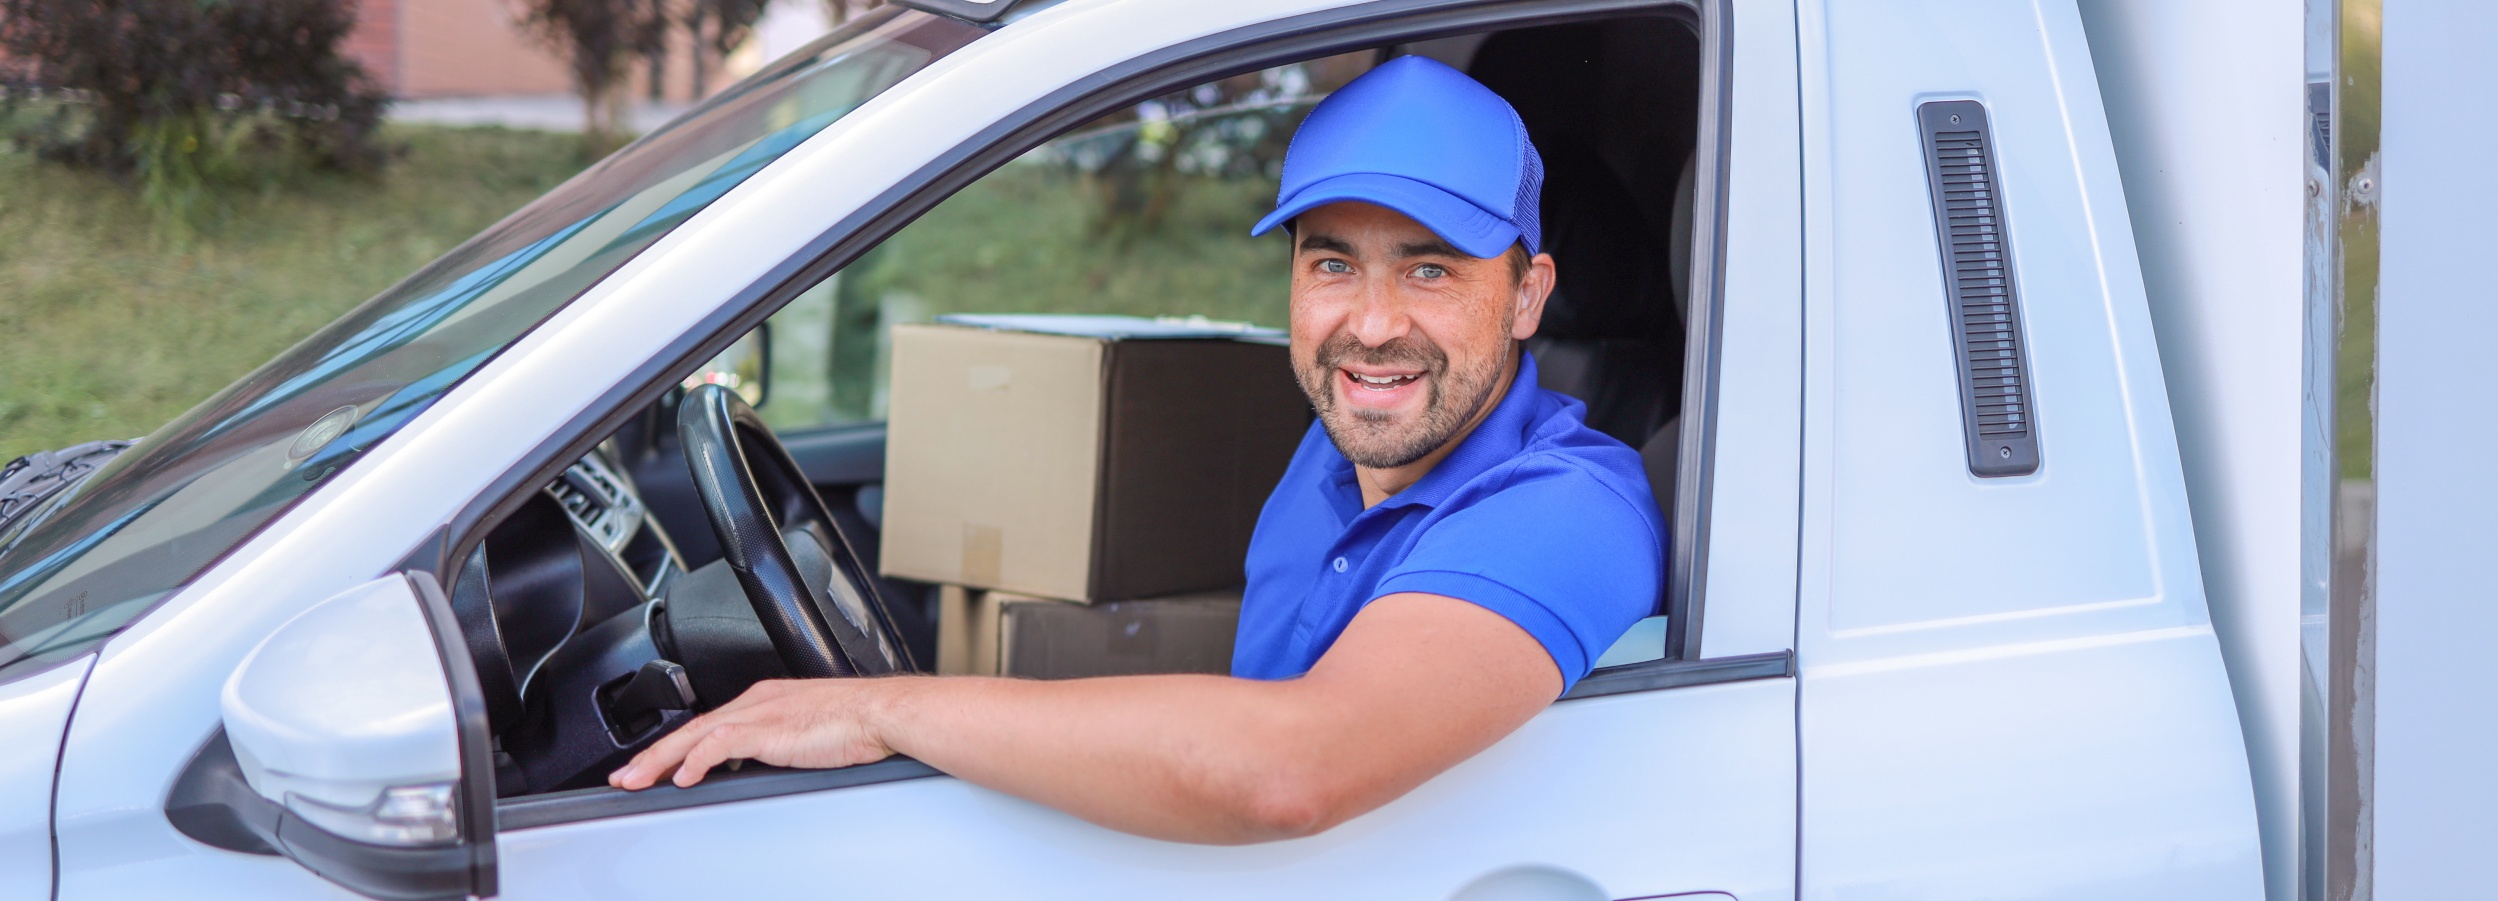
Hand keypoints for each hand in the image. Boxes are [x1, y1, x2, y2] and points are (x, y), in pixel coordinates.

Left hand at [608, 678, 899, 789]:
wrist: (881, 712)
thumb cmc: (857, 722)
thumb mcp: (807, 732)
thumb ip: (778, 744)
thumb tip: (759, 766)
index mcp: (764, 699)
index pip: (707, 724)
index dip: (676, 747)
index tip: (656, 765)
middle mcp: (755, 701)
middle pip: (690, 728)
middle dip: (653, 754)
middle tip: (626, 776)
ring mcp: (759, 713)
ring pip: (694, 735)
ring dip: (661, 760)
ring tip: (636, 781)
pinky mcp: (768, 729)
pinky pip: (718, 744)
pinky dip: (695, 761)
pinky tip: (682, 777)